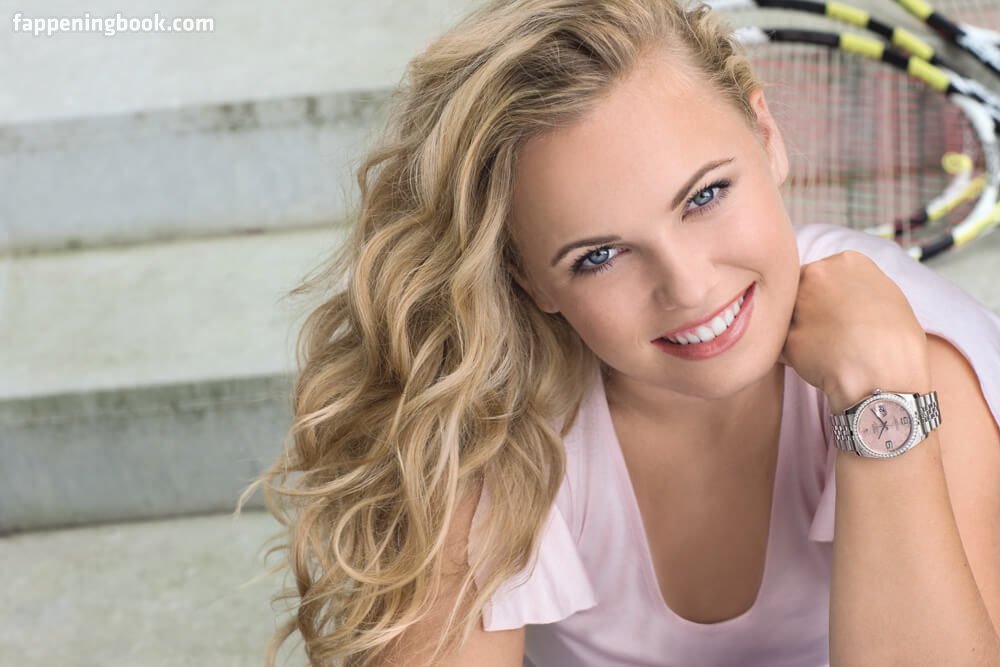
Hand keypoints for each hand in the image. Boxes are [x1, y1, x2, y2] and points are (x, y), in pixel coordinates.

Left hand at [779, 251, 930, 412]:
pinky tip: (815, 363)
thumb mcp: (888, 297)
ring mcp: (798, 302)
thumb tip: (839, 293)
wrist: (885, 375)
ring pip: (787, 315)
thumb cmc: (896, 342)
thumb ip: (856, 287)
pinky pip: (780, 343)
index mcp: (847, 261)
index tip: (840, 315)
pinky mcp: (784, 332)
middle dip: (808, 310)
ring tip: (826, 349)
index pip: (822, 273)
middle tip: (830, 334)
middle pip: (800, 289)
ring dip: (798, 331)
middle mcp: (817, 273)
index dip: (827, 298)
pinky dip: (792, 355)